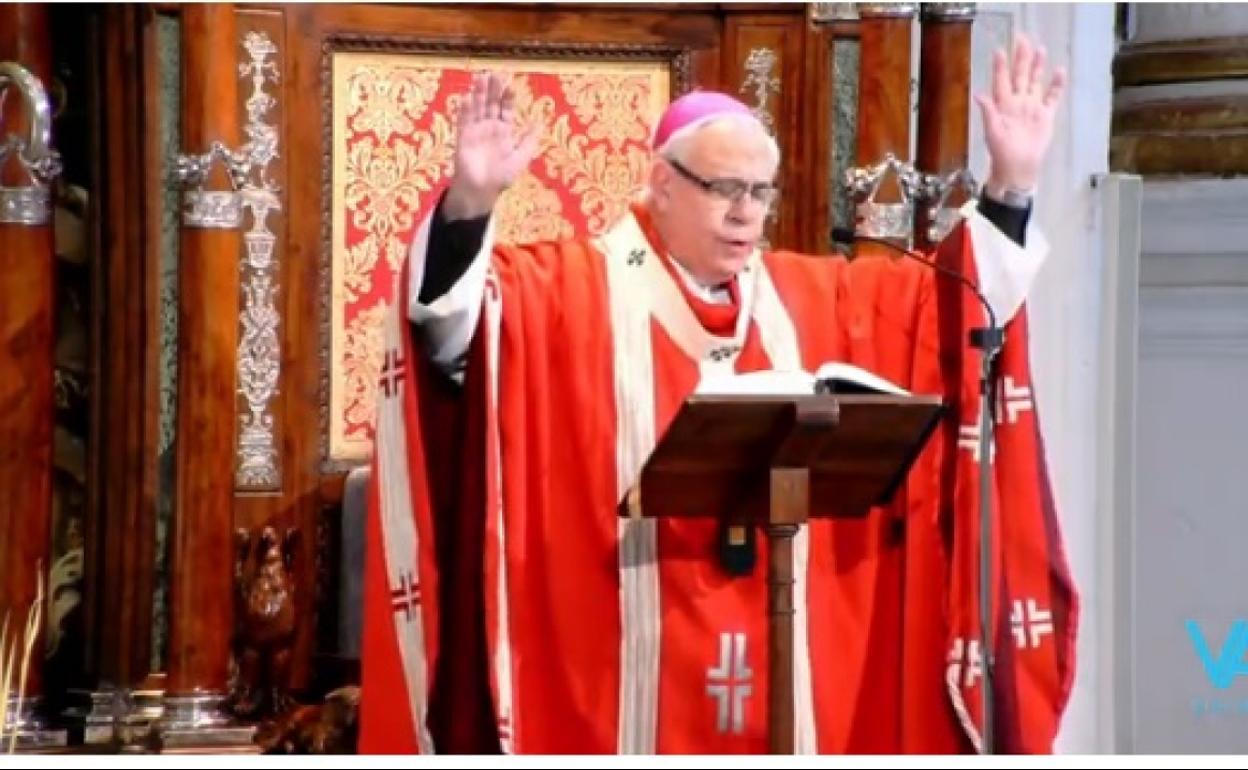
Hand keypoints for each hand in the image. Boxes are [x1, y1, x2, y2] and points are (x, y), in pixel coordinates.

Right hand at [443, 71, 540, 220]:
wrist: (482, 192)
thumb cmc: (501, 177)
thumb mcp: (521, 157)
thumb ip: (529, 140)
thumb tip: (540, 123)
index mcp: (503, 131)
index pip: (506, 108)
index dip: (508, 95)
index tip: (510, 81)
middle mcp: (489, 127)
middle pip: (491, 103)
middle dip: (493, 88)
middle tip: (495, 71)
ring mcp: (475, 131)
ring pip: (477, 107)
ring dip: (479, 93)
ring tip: (481, 77)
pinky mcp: (463, 137)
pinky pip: (464, 120)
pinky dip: (465, 109)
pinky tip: (468, 96)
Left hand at [975, 33, 1065, 198]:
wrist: (1017, 168)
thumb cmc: (1001, 153)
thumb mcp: (991, 132)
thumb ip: (988, 112)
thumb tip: (978, 95)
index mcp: (1002, 106)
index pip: (1001, 81)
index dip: (1000, 67)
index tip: (1000, 51)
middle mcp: (1017, 103)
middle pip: (1020, 76)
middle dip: (1021, 58)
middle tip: (1022, 39)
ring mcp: (1031, 108)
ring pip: (1035, 82)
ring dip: (1037, 66)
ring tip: (1039, 49)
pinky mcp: (1045, 116)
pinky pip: (1052, 97)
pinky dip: (1056, 85)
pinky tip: (1059, 71)